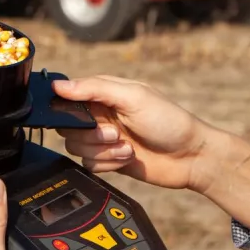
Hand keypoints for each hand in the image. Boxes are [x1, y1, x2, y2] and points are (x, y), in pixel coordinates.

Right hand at [52, 75, 210, 191]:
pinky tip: (128, 158)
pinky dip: (108, 163)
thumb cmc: (168, 121)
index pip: (69, 96)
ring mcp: (104, 138)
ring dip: (102, 150)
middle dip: (90, 134)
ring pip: (76, 146)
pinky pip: (89, 164)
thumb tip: (59, 85)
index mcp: (105, 93)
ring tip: (127, 147)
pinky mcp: (108, 159)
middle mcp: (101, 114)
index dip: (68, 109)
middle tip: (114, 133)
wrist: (190, 158)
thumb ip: (95, 88)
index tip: (82, 118)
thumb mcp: (133, 97)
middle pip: (67, 126)